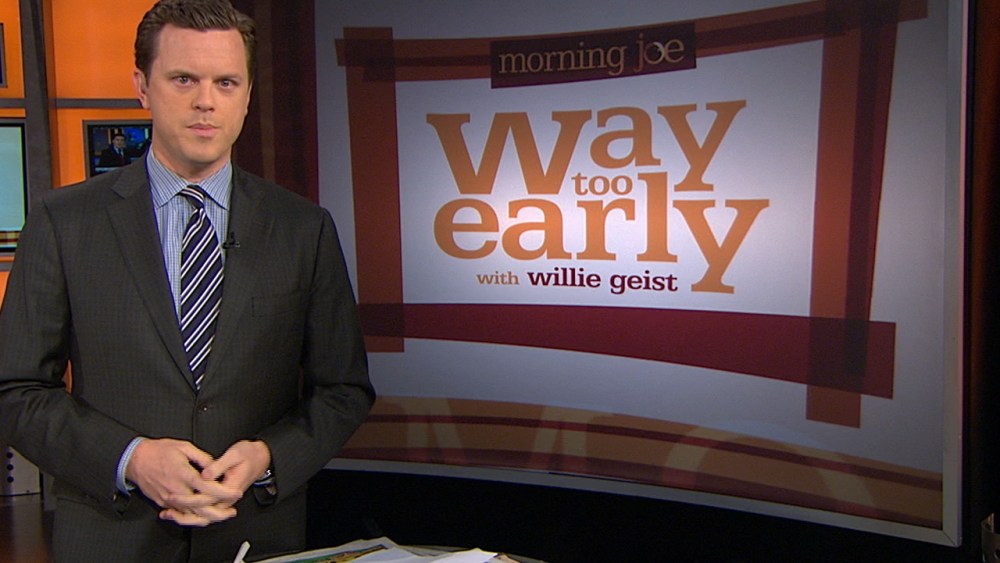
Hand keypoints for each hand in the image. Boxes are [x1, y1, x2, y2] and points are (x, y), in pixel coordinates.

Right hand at [126, 438, 240, 525]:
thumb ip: (202, 457)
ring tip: (221, 515)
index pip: (209, 488)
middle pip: (201, 508)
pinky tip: (203, 515)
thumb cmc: (157, 451)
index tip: (236, 492)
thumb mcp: (183, 446)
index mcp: (184, 474)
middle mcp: (177, 489)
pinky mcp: (163, 503)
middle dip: (219, 512)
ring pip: (191, 515)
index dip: (225, 492)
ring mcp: (169, 498)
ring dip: (207, 517)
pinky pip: (180, 514)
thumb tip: (214, 465)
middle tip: (231, 511)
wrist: (135, 460)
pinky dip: (192, 517)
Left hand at [158, 439, 270, 525]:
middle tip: (167, 502)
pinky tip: (176, 511)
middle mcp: (227, 498)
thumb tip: (204, 474)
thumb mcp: (234, 455)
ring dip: (185, 517)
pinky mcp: (219, 500)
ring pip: (203, 517)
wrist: (261, 458)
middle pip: (203, 512)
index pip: (206, 499)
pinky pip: (204, 511)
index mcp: (230, 488)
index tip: (174, 494)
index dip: (188, 498)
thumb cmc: (248, 455)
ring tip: (168, 513)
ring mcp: (223, 501)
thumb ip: (218, 465)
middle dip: (182, 511)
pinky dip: (190, 513)